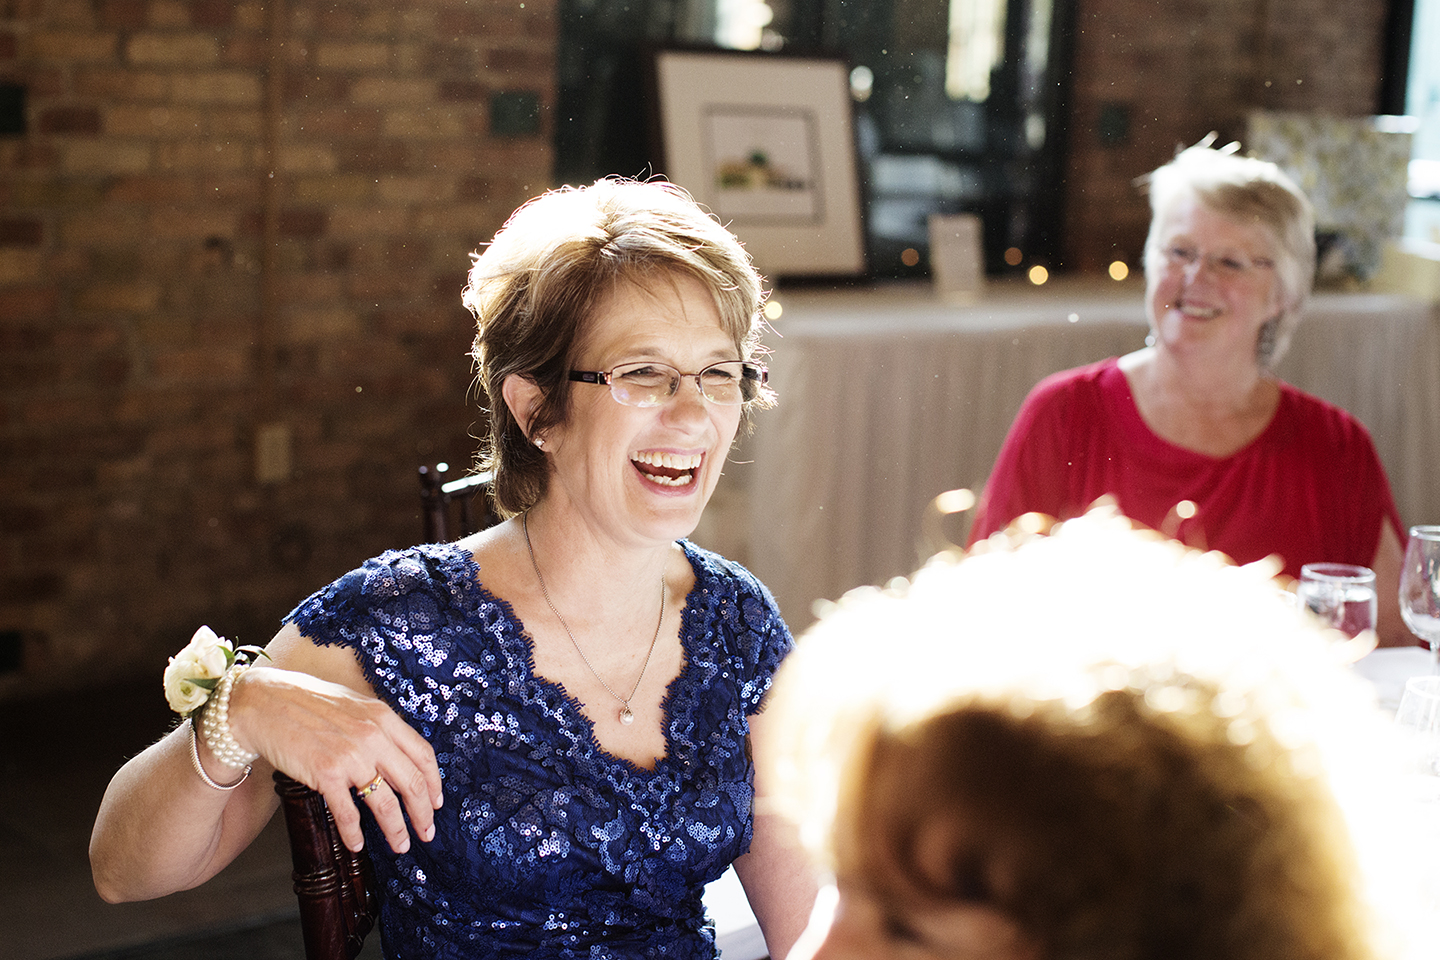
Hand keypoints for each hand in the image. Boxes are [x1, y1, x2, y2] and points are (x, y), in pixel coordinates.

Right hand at [226, 665, 443, 853]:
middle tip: (427, 832)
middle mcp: (373, 736)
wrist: (264, 704)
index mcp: (384, 717)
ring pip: (385, 803)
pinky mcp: (325, 773)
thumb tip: (399, 756)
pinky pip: (348, 812)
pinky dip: (354, 833)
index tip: (437, 803)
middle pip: (412, 783)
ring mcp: (350, 756)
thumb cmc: (308, 703)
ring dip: (396, 830)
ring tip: (401, 845)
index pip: (423, 755)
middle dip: (423, 813)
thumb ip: (379, 727)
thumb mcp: (355, 706)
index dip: (434, 784)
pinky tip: (357, 844)